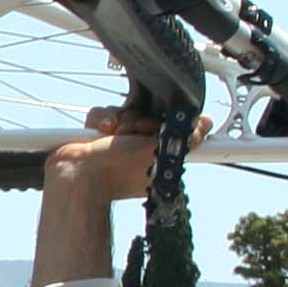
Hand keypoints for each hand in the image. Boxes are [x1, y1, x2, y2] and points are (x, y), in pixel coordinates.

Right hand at [37, 106, 204, 208]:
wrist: (82, 175)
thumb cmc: (122, 172)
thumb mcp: (162, 153)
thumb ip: (187, 138)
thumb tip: (206, 123)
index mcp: (158, 154)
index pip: (169, 125)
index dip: (164, 122)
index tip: (159, 128)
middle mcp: (140, 146)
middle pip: (147, 115)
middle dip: (140, 120)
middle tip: (136, 131)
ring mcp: (118, 140)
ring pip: (125, 111)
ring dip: (121, 119)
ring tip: (116, 134)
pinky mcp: (98, 133)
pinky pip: (105, 114)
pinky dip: (103, 119)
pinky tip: (103, 130)